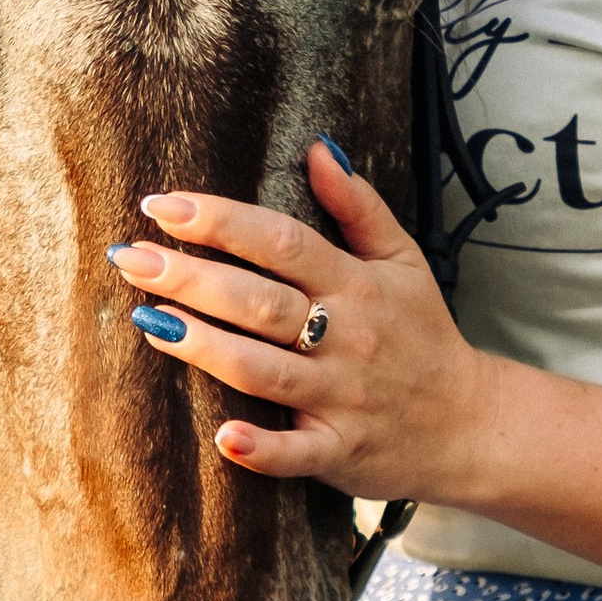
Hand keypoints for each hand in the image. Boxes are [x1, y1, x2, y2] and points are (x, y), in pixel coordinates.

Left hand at [108, 142, 500, 505]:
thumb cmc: (424, 336)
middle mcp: (347, 337)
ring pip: (264, 369)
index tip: (163, 205)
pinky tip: (221, 436)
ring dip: (204, 346)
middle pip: (259, 301)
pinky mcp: (340, 450)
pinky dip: (260, 448)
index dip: (221, 220)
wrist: (471, 424)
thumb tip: (319, 148)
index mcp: (357, 284)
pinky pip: (296, 452)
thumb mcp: (403, 260)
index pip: (282, 241)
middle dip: (190, 277)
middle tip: (129, 257)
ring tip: (148, 320)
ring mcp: (342, 396)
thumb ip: (359, 205)